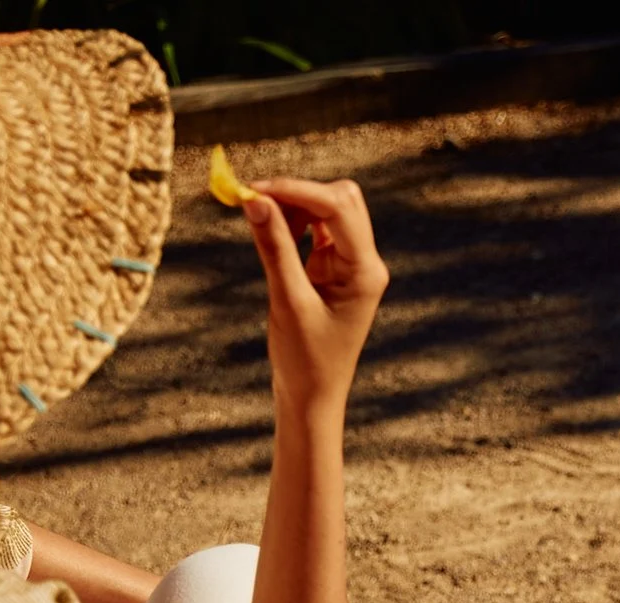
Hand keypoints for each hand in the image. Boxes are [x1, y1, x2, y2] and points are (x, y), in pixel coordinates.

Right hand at [241, 177, 388, 415]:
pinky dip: (293, 222)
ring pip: (328, 210)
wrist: (313, 396)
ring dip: (294, 206)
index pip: (338, 207)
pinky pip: (317, 230)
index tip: (254, 189)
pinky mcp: (334, 269)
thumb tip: (255, 200)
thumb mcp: (286, 301)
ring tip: (259, 220)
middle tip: (254, 201)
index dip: (296, 190)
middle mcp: (365, 263)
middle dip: (298, 193)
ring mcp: (351, 265)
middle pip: (341, 200)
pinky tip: (271, 231)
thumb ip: (273, 248)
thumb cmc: (305, 359)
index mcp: (365, 271)